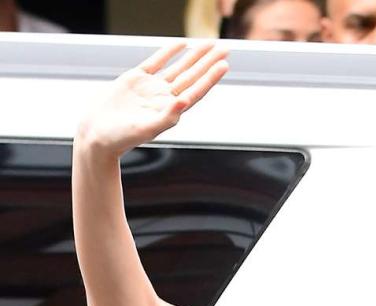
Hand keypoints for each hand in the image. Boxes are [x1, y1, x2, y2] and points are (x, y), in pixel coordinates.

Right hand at [76, 41, 228, 159]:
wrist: (96, 133)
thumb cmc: (120, 138)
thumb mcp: (145, 129)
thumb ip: (167, 117)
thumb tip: (185, 101)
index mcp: (170, 111)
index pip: (195, 91)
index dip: (210, 78)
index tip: (224, 64)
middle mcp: (164, 99)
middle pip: (191, 77)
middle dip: (207, 62)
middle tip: (224, 47)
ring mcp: (151, 88)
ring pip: (178, 68)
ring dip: (194, 56)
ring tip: (208, 43)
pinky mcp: (136, 79)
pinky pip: (157, 62)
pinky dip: (169, 52)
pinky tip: (181, 44)